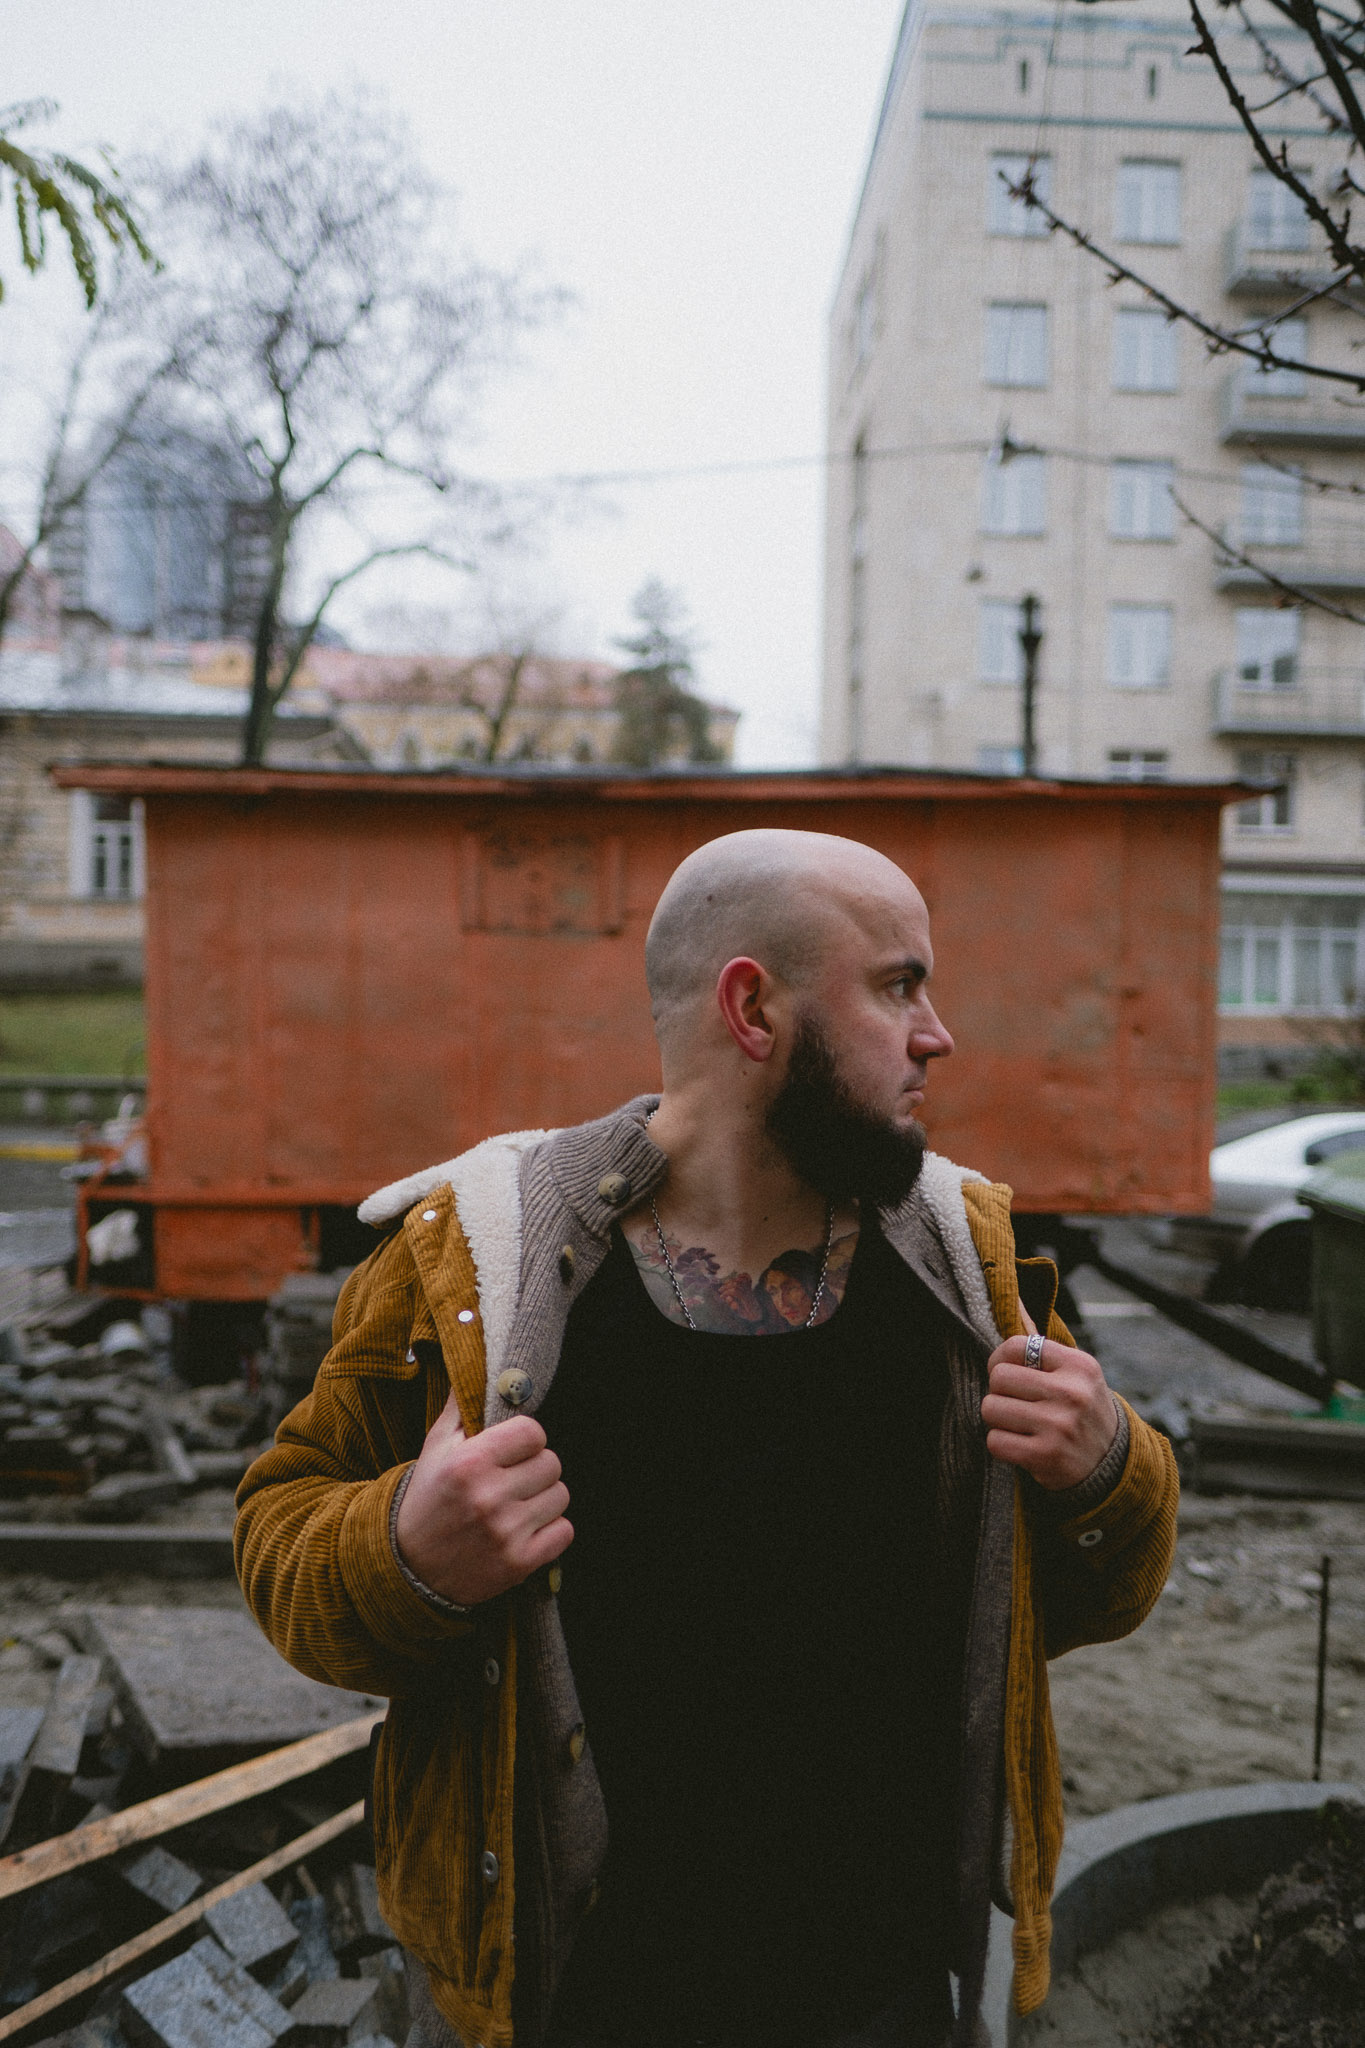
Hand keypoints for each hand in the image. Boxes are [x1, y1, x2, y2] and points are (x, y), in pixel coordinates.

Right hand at [394, 1392, 572, 1605]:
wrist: (408, 1567)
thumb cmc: (426, 1498)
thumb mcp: (435, 1447)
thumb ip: (462, 1405)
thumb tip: (483, 1362)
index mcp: (470, 1462)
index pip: (534, 1433)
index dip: (527, 1439)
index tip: (514, 1448)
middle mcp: (490, 1497)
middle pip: (552, 1463)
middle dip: (535, 1468)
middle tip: (514, 1478)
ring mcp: (506, 1532)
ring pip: (561, 1496)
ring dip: (544, 1498)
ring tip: (518, 1504)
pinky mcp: (519, 1563)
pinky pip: (564, 1532)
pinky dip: (551, 1530)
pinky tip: (525, 1529)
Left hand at [981, 1328, 1117, 1490]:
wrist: (1110, 1463)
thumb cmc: (1082, 1409)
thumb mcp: (1074, 1372)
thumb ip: (1039, 1342)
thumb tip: (1012, 1298)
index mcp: (1078, 1365)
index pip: (1016, 1346)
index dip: (1001, 1359)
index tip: (1007, 1372)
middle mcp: (1071, 1393)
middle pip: (998, 1378)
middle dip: (999, 1391)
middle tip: (1016, 1402)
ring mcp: (1058, 1425)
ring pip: (990, 1409)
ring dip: (998, 1419)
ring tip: (1020, 1424)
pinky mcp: (1045, 1455)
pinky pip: (994, 1441)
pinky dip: (1002, 1444)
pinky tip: (1022, 1444)